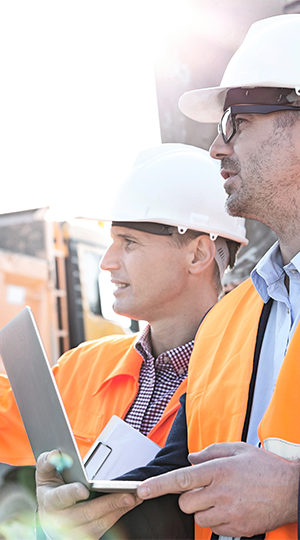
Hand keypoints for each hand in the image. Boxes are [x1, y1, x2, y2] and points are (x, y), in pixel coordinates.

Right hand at [36, 450, 140, 538]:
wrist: (50, 515)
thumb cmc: (51, 490)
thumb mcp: (45, 473)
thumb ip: (48, 461)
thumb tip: (56, 454)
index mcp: (50, 502)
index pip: (61, 498)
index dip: (72, 493)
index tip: (84, 489)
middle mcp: (61, 520)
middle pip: (86, 513)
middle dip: (108, 504)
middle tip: (127, 494)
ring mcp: (74, 532)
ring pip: (98, 524)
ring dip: (118, 510)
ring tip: (134, 497)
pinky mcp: (86, 537)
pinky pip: (104, 528)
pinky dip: (118, 515)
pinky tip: (129, 504)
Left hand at [137, 442, 299, 537]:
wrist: (291, 491)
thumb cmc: (266, 468)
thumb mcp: (238, 449)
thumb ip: (210, 451)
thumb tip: (191, 459)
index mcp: (218, 470)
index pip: (180, 479)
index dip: (158, 485)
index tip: (142, 490)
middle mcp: (220, 493)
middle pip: (185, 503)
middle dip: (190, 497)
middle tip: (207, 488)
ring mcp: (228, 513)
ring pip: (198, 518)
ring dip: (204, 509)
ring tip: (223, 498)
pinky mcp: (236, 530)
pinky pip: (214, 529)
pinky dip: (217, 520)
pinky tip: (232, 508)